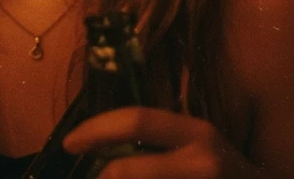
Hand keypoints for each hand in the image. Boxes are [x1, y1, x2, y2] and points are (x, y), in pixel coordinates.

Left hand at [63, 107, 261, 178]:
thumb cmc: (223, 172)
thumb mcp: (196, 147)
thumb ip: (158, 141)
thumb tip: (102, 146)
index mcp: (196, 132)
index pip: (136, 121)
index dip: (95, 129)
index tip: (70, 142)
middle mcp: (202, 160)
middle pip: (125, 171)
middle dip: (101, 176)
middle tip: (87, 174)